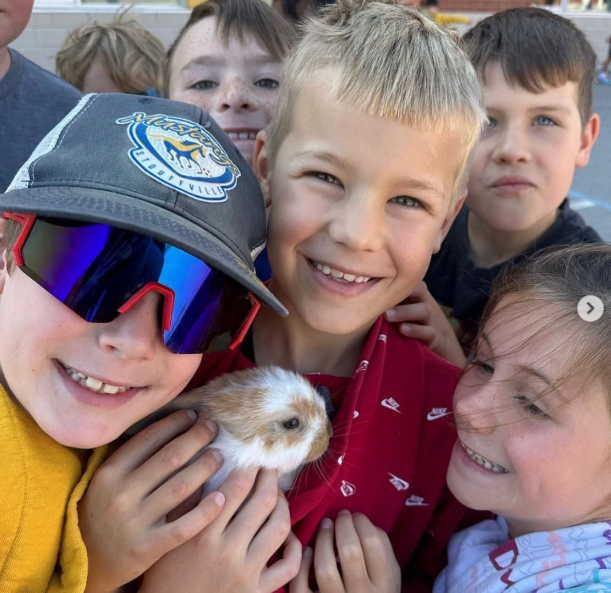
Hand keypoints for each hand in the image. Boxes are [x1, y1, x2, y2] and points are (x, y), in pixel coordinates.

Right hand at [80, 410, 225, 592]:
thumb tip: (170, 424)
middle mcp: (121, 494)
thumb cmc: (103, 512)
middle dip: (197, 438)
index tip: (193, 415)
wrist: (87, 563)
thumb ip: (132, 458)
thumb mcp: (106, 482)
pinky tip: (221, 497)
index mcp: (109, 473)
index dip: (175, 423)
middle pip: (171, 457)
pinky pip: (183, 525)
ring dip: (206, 466)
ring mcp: (135, 522)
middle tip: (213, 428)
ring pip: (181, 486)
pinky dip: (205, 510)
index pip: (149, 438)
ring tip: (219, 456)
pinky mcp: (148, 547)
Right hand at [139, 469, 301, 592]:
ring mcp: (246, 573)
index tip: (250, 456)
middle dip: (269, 478)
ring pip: (279, 528)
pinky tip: (288, 535)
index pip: (235, 488)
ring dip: (283, 505)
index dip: (248, 467)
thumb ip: (185, 502)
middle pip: (262, 502)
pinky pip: (287, 567)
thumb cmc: (164, 575)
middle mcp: (228, 552)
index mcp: (203, 534)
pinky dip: (294, 548)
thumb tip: (205, 465)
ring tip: (277, 494)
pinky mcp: (258, 592)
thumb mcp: (168, 535)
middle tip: (269, 466)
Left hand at [290, 511, 400, 592]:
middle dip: (343, 525)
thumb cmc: (378, 589)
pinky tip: (308, 551)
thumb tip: (362, 523)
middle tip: (341, 516)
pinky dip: (303, 565)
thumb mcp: (391, 573)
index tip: (356, 516)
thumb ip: (383, 548)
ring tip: (326, 525)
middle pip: (349, 551)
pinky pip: (303, 586)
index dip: (362, 522)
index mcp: (383, 583)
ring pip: (325, 568)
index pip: (372, 542)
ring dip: (323, 539)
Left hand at [385, 281, 465, 366]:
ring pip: (424, 310)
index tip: (377, 278)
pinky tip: (402, 330)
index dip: (397, 277)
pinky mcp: (432, 335)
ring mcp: (429, 318)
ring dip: (405, 312)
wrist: (431, 335)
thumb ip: (384, 296)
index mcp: (414, 291)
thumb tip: (354, 286)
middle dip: (401, 293)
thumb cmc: (406, 315)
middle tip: (380, 299)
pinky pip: (428, 331)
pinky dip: (416, 331)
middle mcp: (423, 301)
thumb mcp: (398, 303)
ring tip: (388, 316)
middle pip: (419, 289)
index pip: (410, 277)